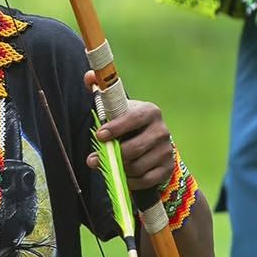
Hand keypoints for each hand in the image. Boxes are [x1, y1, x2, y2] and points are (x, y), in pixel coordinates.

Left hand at [83, 72, 173, 190]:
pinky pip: (145, 180)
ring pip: (137, 166)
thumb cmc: (129, 124)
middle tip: (94, 159)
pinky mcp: (167, 168)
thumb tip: (89, 76)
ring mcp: (166, 150)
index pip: (134, 119)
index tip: (100, 135)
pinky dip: (131, 180)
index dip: (116, 128)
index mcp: (149, 112)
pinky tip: (124, 175)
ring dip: (120, 169)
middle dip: (113, 155)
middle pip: (135, 148)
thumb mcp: (118, 108)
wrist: (153, 144)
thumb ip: (102, 91)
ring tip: (111, 165)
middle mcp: (162, 130)